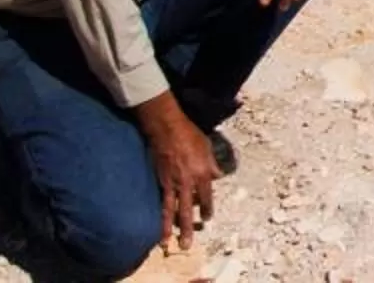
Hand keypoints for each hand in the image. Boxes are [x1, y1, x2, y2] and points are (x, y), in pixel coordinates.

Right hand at [135, 93, 213, 248]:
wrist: (167, 129)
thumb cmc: (190, 135)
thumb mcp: (207, 147)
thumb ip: (212, 163)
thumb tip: (217, 176)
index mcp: (202, 172)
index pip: (206, 196)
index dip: (206, 208)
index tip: (206, 218)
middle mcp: (187, 181)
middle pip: (187, 209)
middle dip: (187, 227)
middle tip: (187, 244)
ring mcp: (171, 182)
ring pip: (170, 209)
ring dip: (168, 227)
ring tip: (166, 243)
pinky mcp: (159, 180)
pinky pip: (160, 200)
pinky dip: (159, 213)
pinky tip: (157, 223)